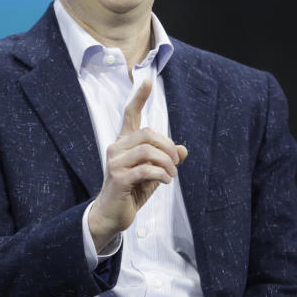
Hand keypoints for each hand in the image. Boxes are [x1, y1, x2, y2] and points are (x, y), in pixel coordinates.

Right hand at [89, 79, 187, 249]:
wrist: (113, 215)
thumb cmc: (132, 191)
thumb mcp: (153, 173)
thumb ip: (166, 160)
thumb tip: (183, 149)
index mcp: (124, 143)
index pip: (130, 115)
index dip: (138, 98)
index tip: (146, 81)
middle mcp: (117, 148)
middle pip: (148, 133)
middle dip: (168, 147)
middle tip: (175, 162)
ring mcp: (115, 162)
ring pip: (148, 150)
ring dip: (167, 163)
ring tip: (171, 175)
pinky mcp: (118, 178)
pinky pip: (146, 169)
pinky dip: (161, 174)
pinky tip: (165, 181)